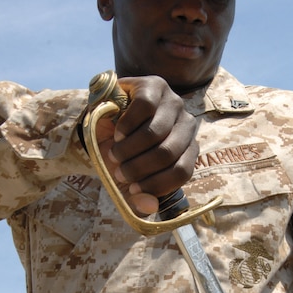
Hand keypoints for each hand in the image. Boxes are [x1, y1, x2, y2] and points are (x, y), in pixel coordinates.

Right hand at [95, 75, 197, 214]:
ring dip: (128, 149)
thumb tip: (150, 207)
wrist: (105, 118)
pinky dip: (126, 126)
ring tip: (116, 153)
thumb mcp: (129, 176)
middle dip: (137, 168)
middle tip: (119, 171)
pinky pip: (143, 109)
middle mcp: (187, 124)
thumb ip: (139, 195)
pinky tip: (118, 132)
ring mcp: (173, 102)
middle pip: (167, 153)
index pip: (182, 171)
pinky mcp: (155, 85)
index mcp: (188, 149)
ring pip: (155, 133)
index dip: (156, 184)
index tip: (132, 189)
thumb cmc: (122, 150)